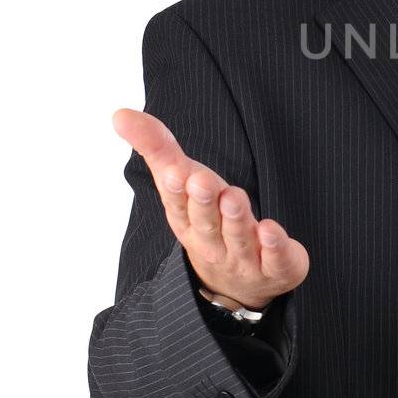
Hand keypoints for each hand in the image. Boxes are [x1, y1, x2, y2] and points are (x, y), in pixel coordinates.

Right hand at [112, 108, 309, 310]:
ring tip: (233, 196)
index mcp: (186, 221)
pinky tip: (270, 229)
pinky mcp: (276, 265)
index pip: (178, 205)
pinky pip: (274, 257)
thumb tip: (121, 114)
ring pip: (238, 236)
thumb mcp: (183, 183)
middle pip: (206, 221)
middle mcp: (212, 241)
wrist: (240, 283)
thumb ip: (158, 147)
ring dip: (235, 217)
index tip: (174, 172)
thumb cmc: (207, 219)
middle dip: (202, 201)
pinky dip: (273, 244)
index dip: (176, 190)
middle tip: (201, 180)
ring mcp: (243, 256)